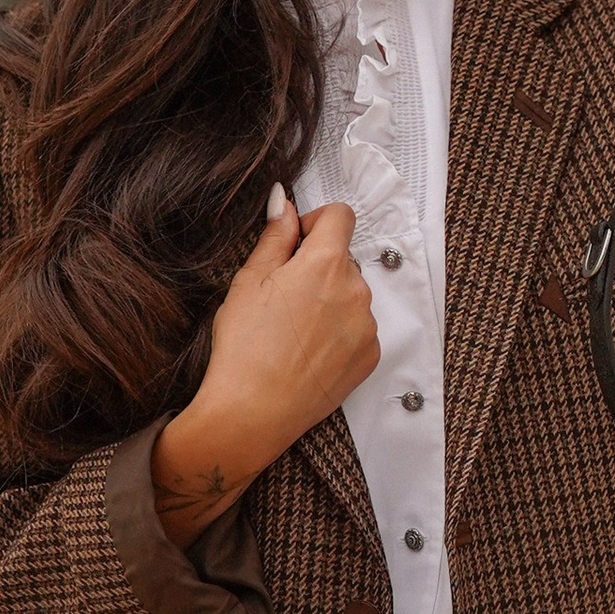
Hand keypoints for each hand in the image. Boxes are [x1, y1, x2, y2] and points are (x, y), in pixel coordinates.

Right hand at [151, 193, 378, 542]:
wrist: (252, 412)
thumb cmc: (244, 346)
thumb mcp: (249, 280)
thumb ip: (275, 236)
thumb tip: (285, 201)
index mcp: (326, 263)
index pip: (341, 216)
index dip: (315, 222)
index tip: (295, 242)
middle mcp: (357, 290)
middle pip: (342, 260)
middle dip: (317, 268)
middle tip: (281, 298)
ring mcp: (367, 326)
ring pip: (350, 296)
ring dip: (329, 301)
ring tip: (292, 332)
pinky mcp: (370, 357)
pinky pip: (358, 329)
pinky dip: (338, 333)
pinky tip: (307, 352)